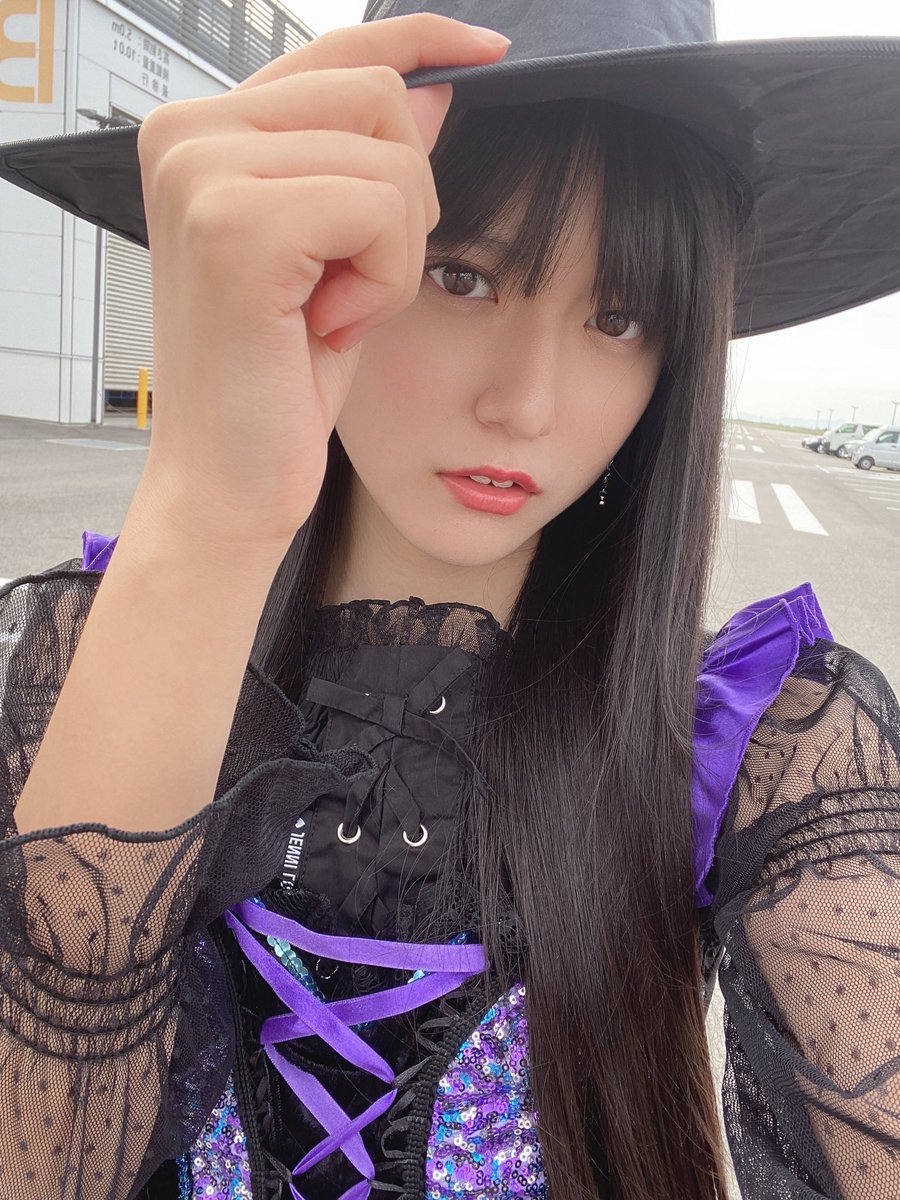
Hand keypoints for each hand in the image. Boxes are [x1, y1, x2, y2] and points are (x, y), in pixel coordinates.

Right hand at [133, 14, 508, 550]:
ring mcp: (202, 173)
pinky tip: (330, 329)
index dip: (421, 40)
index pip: (337, 53)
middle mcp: (185, 134)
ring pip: (393, 158)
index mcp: (202, 134)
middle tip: (351, 288)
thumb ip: (367, 165)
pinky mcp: (235, 226)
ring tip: (333, 315)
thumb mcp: (339, 258)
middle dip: (404, 207)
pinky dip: (384, 281)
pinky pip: (381, 209)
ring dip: (394, 255)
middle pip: (381, 96)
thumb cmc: (278, 380)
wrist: (229, 482)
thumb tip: (433, 88)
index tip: (489, 52)